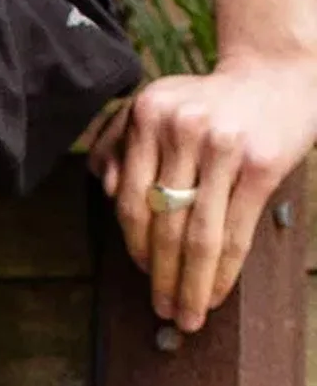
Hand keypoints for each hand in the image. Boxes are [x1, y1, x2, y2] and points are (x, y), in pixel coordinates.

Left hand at [88, 52, 316, 331]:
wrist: (278, 72)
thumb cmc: (210, 101)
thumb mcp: (158, 107)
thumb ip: (119, 143)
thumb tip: (106, 192)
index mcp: (148, 115)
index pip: (132, 199)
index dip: (134, 246)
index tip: (140, 275)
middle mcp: (181, 128)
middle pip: (162, 222)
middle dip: (161, 276)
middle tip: (162, 310)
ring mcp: (223, 147)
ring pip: (198, 235)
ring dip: (191, 284)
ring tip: (188, 314)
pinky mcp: (260, 164)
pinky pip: (235, 232)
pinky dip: (224, 271)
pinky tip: (217, 293)